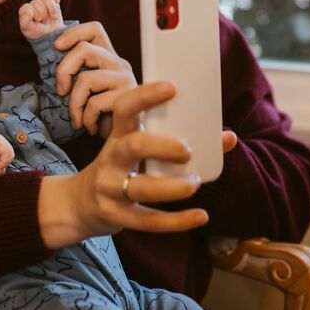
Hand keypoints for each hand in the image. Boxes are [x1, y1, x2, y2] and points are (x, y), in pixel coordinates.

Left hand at [19, 0, 63, 39]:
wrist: (50, 38)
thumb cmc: (36, 33)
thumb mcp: (28, 29)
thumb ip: (25, 20)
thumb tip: (28, 9)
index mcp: (26, 9)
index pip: (29, 5)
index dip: (34, 14)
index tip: (36, 22)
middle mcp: (34, 5)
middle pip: (39, 2)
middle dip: (43, 14)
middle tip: (44, 23)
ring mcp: (45, 4)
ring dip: (51, 10)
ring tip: (52, 18)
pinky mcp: (55, 4)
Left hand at [52, 21, 136, 134]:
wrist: (124, 141)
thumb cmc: (102, 116)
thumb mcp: (86, 90)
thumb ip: (76, 72)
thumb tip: (51, 57)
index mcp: (108, 58)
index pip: (95, 30)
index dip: (73, 33)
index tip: (57, 47)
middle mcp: (119, 64)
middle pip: (84, 49)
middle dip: (64, 71)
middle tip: (60, 92)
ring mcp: (125, 79)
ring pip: (86, 78)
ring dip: (74, 104)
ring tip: (77, 118)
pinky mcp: (128, 98)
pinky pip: (94, 103)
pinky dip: (85, 119)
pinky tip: (90, 127)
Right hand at [57, 82, 211, 246]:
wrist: (80, 203)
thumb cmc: (120, 167)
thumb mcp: (134, 147)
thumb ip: (173, 139)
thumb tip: (229, 137)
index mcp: (118, 135)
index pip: (124, 108)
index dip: (145, 96)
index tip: (172, 88)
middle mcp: (111, 159)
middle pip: (134, 146)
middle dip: (163, 146)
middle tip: (187, 151)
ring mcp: (111, 189)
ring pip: (141, 187)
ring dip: (174, 187)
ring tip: (195, 182)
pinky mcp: (117, 216)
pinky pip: (149, 221)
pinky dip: (178, 221)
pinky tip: (200, 216)